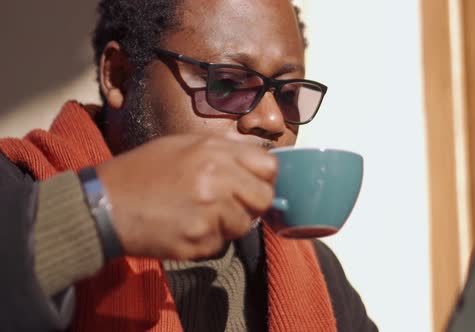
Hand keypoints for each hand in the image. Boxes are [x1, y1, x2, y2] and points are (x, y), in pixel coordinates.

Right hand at [95, 135, 276, 260]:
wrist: (103, 206)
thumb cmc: (140, 173)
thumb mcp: (180, 146)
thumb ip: (221, 152)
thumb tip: (253, 161)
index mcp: (213, 151)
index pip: (269, 166)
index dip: (264, 177)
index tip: (254, 184)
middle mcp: (217, 178)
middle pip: (264, 198)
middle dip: (251, 205)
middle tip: (230, 206)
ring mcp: (210, 211)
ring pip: (243, 225)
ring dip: (227, 225)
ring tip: (198, 216)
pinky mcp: (199, 239)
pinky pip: (220, 245)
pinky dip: (207, 242)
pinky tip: (184, 228)